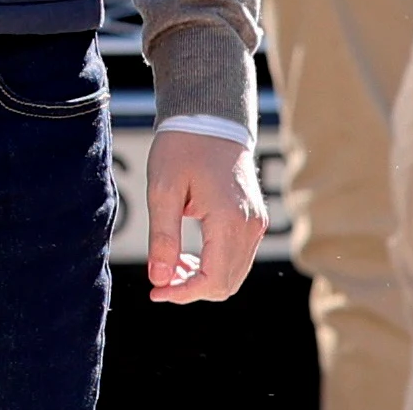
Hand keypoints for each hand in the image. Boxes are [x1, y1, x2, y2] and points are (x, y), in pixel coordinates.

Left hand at [145, 129, 268, 303]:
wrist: (211, 118)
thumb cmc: (183, 148)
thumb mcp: (163, 190)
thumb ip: (162, 237)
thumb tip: (159, 280)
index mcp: (228, 220)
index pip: (212, 281)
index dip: (182, 294)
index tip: (155, 291)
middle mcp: (250, 226)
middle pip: (226, 285)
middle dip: (191, 290)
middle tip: (160, 278)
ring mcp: (256, 223)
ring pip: (233, 275)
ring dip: (202, 280)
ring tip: (171, 264)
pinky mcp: (255, 220)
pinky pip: (238, 259)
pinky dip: (214, 267)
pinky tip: (189, 256)